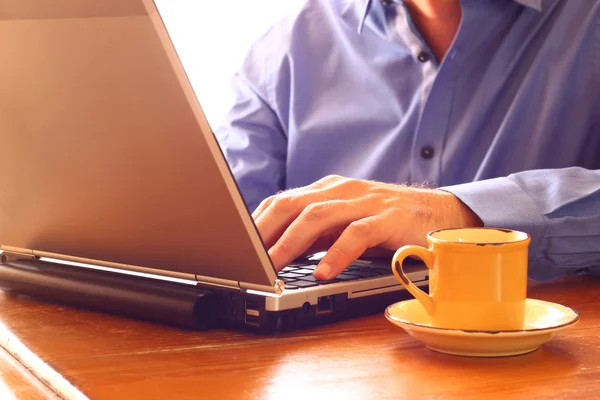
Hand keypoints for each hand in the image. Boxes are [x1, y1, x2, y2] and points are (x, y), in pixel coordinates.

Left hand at [252, 175, 481, 279]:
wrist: (437, 212)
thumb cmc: (385, 220)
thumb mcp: (343, 223)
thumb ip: (313, 231)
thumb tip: (275, 249)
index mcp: (326, 190)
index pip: (282, 201)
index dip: (256, 222)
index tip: (235, 244)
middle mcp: (340, 191)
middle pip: (292, 203)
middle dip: (264, 229)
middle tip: (243, 255)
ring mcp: (364, 202)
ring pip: (318, 216)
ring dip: (292, 241)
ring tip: (274, 264)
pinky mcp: (387, 218)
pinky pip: (357, 234)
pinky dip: (337, 253)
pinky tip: (323, 272)